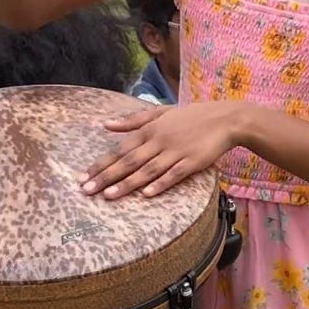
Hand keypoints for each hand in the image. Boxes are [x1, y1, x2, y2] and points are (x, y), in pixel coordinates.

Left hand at [79, 103, 241, 199]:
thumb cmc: (190, 116)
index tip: (84, 176)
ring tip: (108, 196)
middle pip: (129, 161)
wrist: (224, 119)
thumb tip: (106, 124)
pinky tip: (146, 194)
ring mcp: (176, 152)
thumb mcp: (160, 113)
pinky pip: (173, 175)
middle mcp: (159, 140)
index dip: (101, 163)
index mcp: (150, 129)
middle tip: (87, 190)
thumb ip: (133, 120)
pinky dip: (159, 183)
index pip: (120, 149)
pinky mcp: (192, 162)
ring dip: (127, 184)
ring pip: (147, 170)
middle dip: (106, 176)